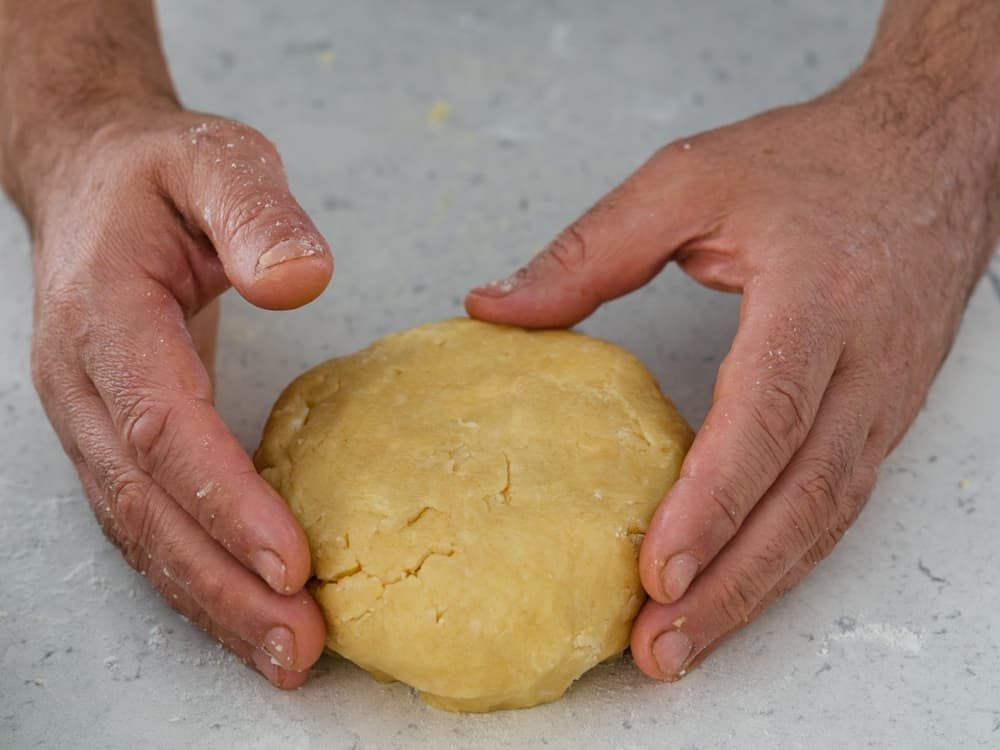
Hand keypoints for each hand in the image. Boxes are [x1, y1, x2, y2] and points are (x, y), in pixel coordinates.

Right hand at [28, 104, 332, 686]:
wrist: (96, 180)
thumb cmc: (160, 173)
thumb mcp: (217, 161)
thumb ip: (257, 214)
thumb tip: (302, 279)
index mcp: (105, 314)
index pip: (161, 426)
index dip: (224, 498)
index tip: (294, 561)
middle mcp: (85, 383)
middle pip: (147, 507)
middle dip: (222, 584)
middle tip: (297, 646)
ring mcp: (92, 418)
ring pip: (142, 531)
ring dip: (212, 600)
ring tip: (284, 654)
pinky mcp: (118, 437)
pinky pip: (151, 521)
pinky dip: (199, 573)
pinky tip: (250, 610)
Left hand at [467, 72, 996, 679]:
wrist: (933, 153)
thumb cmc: (815, 162)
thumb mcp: (691, 179)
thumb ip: (592, 248)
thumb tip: (498, 308)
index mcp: (816, 296)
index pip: (767, 414)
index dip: (713, 500)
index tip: (656, 570)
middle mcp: (863, 361)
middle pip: (802, 496)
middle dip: (732, 583)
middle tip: (660, 647)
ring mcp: (885, 397)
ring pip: (826, 516)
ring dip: (757, 589)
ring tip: (685, 643)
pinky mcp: (886, 414)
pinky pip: (837, 500)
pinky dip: (786, 556)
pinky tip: (737, 589)